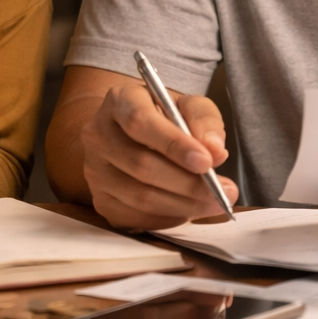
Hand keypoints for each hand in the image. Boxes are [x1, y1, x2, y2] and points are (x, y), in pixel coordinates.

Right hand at [80, 79, 237, 229]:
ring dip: (183, 204)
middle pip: (141, 164)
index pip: (139, 122)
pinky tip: (188, 209)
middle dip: (187, 183)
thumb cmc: (165, 118)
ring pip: (139, 196)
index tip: (206, 162)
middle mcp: (98, 134)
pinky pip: (135, 217)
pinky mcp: (100, 200)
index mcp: (119, 101)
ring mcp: (95, 170)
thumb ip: (204, 121)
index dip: (173, 144)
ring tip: (214, 202)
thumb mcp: (189, 106)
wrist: (134, 134)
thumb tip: (214, 151)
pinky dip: (168, 218)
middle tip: (222, 191)